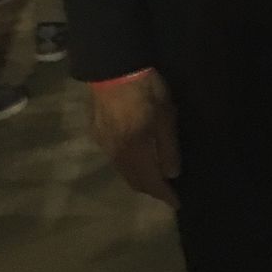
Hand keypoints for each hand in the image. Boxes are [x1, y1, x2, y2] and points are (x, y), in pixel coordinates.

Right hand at [89, 70, 180, 209]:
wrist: (113, 68)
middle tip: (165, 190)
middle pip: (133, 180)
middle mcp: (116, 154)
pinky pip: (114, 156)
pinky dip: (127, 162)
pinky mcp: (96, 131)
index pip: (151, 182)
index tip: (176, 203)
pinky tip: (134, 154)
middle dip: (150, 188)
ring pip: (122, 169)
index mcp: (134, 152)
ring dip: (137, 176)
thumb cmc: (146, 90)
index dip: (164, 195)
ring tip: (152, 175)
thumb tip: (172, 174)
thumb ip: (168, 147)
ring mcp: (103, 143)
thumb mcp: (166, 116)